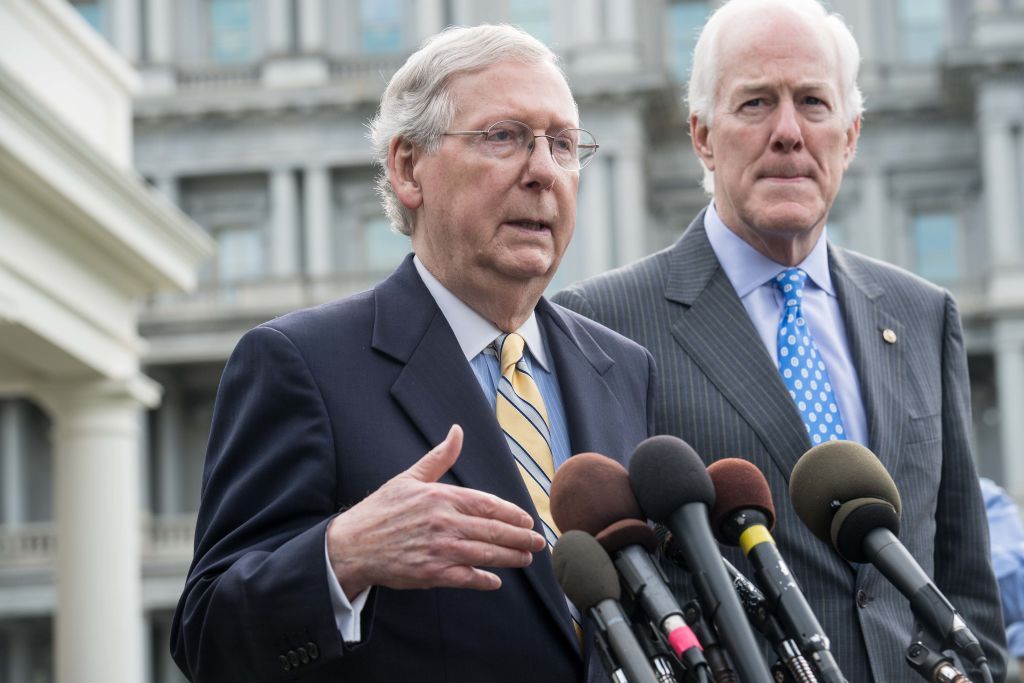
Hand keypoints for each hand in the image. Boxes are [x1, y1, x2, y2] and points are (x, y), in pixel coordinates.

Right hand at [326, 425, 545, 598]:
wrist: (353, 545)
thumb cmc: (382, 510)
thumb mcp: (409, 478)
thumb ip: (440, 458)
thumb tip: (457, 431)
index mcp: (441, 497)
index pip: (487, 504)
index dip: (511, 513)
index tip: (527, 520)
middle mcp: (443, 523)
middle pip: (492, 530)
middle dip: (520, 537)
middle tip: (538, 543)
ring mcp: (438, 550)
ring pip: (484, 554)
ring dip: (509, 558)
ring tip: (525, 558)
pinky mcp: (431, 573)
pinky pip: (465, 578)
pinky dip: (482, 580)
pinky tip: (495, 580)